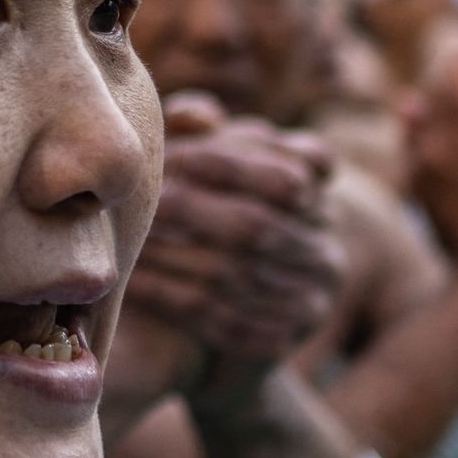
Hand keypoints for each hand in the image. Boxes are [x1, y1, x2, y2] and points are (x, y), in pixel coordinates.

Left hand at [121, 95, 345, 369]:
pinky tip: (134, 282)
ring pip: (238, 274)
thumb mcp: (216, 168)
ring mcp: (310, 301)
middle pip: (260, 225)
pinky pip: (224, 320)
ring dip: (175, 255)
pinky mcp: (283, 341)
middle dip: (194, 209)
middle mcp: (326, 250)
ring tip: (131, 239)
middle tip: (146, 200)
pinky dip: (174, 298)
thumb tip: (196, 116)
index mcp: (321, 202)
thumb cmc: (214, 221)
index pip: (294, 171)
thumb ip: (205, 133)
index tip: (174, 155)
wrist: (232, 324)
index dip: (234, 162)